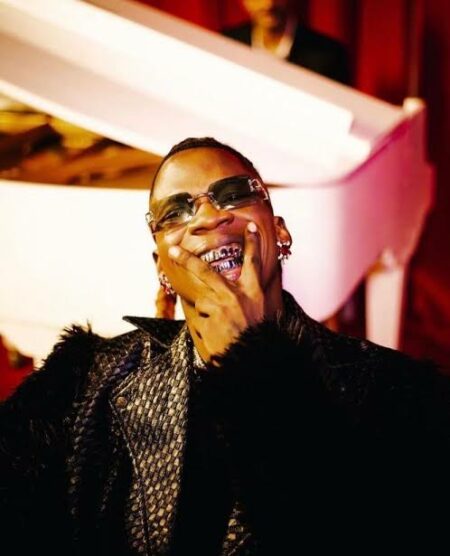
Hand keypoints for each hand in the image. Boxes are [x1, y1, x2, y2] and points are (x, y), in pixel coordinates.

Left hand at [167, 222, 265, 361]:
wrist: (250, 358)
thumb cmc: (255, 337)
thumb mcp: (259, 312)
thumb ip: (244, 298)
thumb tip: (228, 291)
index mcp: (253, 292)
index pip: (252, 263)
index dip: (252, 244)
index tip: (251, 229)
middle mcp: (235, 296)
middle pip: (206, 271)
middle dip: (187, 258)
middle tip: (172, 249)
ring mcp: (219, 307)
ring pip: (203, 301)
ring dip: (209, 312)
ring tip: (222, 327)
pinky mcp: (208, 319)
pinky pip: (201, 317)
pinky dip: (206, 324)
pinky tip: (217, 334)